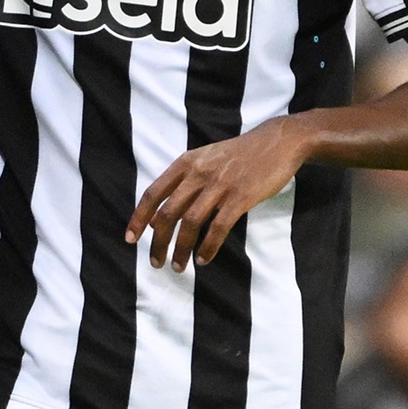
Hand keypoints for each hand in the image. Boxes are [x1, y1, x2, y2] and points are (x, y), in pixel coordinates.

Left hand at [127, 118, 309, 269]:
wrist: (277, 141)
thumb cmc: (238, 156)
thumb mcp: (204, 161)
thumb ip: (180, 186)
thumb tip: (156, 219)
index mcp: (186, 163)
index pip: (153, 193)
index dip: (139, 218)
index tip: (131, 239)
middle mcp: (198, 173)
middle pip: (169, 213)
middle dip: (159, 242)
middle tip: (156, 263)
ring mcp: (220, 184)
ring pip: (191, 223)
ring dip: (181, 249)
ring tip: (179, 266)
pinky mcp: (241, 196)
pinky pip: (218, 227)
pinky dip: (208, 247)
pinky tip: (203, 259)